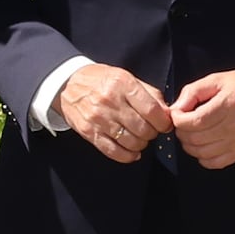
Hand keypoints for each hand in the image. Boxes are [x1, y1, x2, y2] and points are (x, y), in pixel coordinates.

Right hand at [50, 61, 170, 163]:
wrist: (67, 84)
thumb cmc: (100, 80)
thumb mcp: (126, 77)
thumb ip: (149, 93)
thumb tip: (166, 112)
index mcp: (123, 84)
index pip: (152, 110)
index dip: (164, 122)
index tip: (165, 124)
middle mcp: (111, 101)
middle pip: (143, 129)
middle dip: (152, 134)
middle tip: (150, 130)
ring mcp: (99, 118)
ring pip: (131, 142)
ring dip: (141, 144)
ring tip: (139, 138)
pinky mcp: (90, 132)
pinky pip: (114, 151)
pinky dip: (128, 156)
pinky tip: (132, 152)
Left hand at [164, 70, 234, 169]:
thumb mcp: (217, 79)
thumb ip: (193, 92)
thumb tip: (176, 109)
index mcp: (228, 104)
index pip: (194, 122)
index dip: (178, 120)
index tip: (178, 115)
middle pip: (195, 139)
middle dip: (182, 132)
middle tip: (183, 124)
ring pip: (202, 153)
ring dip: (190, 145)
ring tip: (192, 134)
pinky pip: (215, 163)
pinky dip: (203, 157)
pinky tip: (204, 146)